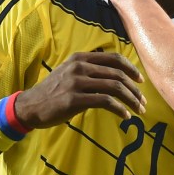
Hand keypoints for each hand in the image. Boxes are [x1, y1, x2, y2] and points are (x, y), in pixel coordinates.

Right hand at [15, 50, 146, 124]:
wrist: (30, 106)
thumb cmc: (54, 92)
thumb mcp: (70, 73)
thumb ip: (90, 70)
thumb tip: (116, 76)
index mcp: (81, 58)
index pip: (114, 58)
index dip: (131, 69)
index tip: (140, 81)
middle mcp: (80, 66)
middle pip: (118, 74)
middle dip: (134, 89)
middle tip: (143, 102)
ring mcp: (76, 82)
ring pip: (114, 87)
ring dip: (131, 100)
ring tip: (138, 110)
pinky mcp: (74, 99)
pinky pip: (105, 102)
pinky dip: (119, 109)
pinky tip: (125, 116)